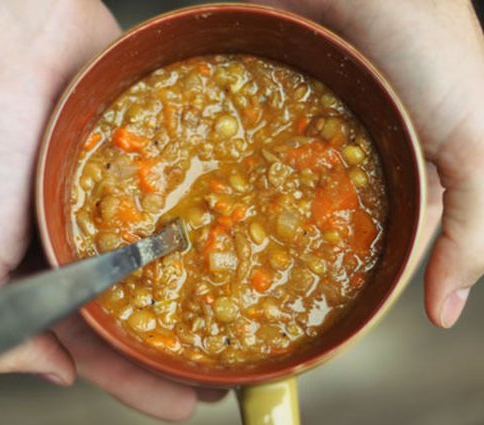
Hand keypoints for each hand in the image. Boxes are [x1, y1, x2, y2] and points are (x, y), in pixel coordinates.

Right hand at [0, 0, 222, 419]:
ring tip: (240, 327)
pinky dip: (205, 229)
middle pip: (138, 309)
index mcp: (38, 275)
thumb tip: (53, 374)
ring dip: (199, 295)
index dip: (136, 381)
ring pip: (165, 261)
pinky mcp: (146, 158)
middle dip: (174, 348)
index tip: (181, 405)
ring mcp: (117, 200)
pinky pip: (179, 202)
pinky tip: (236, 250)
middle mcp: (80, 242)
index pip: (93, 346)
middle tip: (222, 378)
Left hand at [253, 0, 483, 327]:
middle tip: (265, 284)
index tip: (331, 312)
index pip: (391, 240)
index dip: (365, 278)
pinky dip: (236, 163)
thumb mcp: (476, 144)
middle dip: (301, 251)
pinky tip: (217, 191)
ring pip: (285, 183)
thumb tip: (446, 312)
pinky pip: (253, 138)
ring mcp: (315, 124)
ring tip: (229, 249)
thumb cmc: (434, 51)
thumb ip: (473, 227)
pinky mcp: (279, 97)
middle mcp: (361, 151)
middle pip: (330, 217)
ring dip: (260, 213)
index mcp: (413, 168)